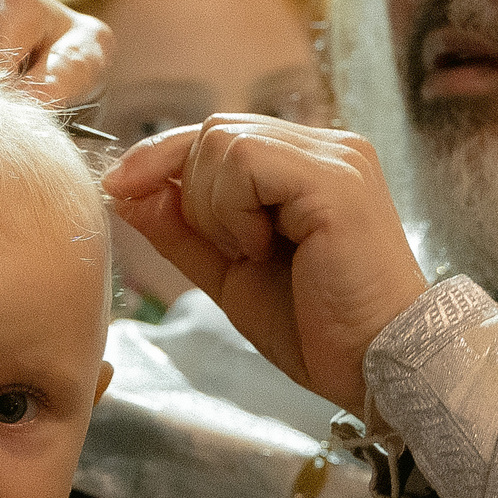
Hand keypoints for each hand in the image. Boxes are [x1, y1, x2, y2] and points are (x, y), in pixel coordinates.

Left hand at [104, 118, 429, 416]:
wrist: (379, 368)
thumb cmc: (318, 328)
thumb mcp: (230, 274)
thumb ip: (183, 230)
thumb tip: (127, 192)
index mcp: (307, 164)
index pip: (216, 134)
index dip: (159, 158)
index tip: (118, 189)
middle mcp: (328, 147)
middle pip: (213, 129)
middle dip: (189, 190)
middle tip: (228, 250)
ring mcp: (336, 157)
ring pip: (222, 139)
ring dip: (215, 206)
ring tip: (256, 251)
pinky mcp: (336, 178)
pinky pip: (246, 158)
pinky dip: (233, 209)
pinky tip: (264, 248)